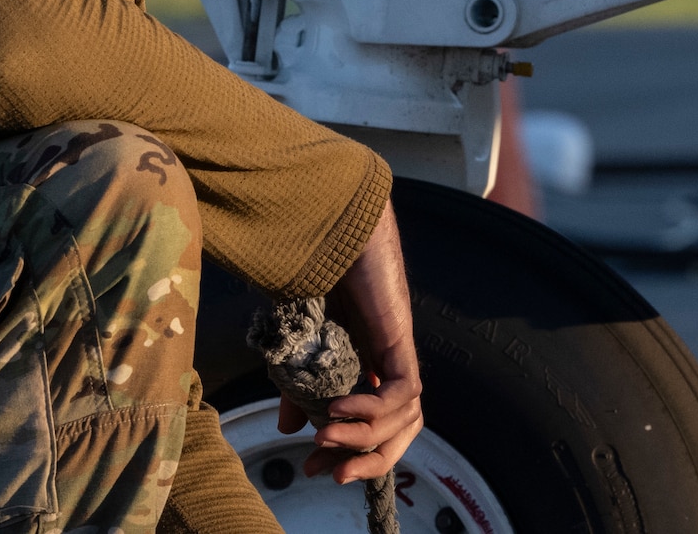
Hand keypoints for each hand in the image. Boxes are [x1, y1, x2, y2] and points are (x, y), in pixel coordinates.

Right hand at [277, 200, 422, 482]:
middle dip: (370, 460)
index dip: (353, 453)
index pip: (377, 425)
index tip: (318, 468)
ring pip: (407, 416)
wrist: (328, 224)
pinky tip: (341, 407)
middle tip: (331, 472)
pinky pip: (405, 388)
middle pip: (401, 429)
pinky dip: (375, 407)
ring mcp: (398, 349)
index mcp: (369, 364)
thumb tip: (290, 426)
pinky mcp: (399, 335)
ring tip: (327, 438)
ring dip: (367, 438)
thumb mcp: (300, 344)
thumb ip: (299, 385)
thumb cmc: (313, 274)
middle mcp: (390, 361)